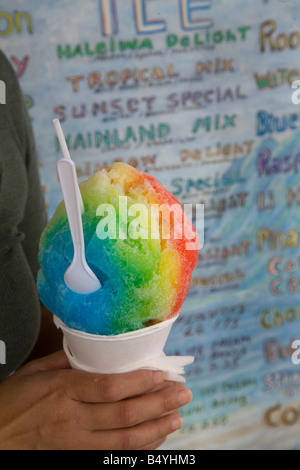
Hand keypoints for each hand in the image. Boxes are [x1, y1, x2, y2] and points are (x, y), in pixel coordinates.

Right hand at [0, 350, 191, 449]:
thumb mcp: (35, 372)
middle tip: (182, 394)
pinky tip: (155, 439)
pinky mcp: (76, 456)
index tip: (162, 374)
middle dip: (159, 403)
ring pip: (124, 439)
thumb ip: (66, 360)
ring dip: (155, 428)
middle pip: (125, 412)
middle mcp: (73, 418)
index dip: (141, 381)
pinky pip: (113, 456)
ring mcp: (76, 442)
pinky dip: (138, 448)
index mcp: (64, 390)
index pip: (110, 386)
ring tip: (177, 417)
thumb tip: (94, 350)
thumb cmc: (12, 401)